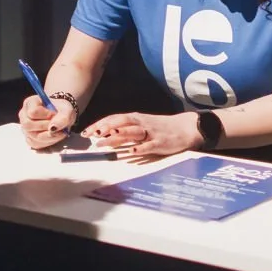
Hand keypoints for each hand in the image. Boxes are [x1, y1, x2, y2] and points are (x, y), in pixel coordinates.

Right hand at [18, 94, 76, 149]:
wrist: (62, 115)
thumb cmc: (61, 109)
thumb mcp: (66, 109)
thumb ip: (62, 117)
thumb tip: (53, 128)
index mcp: (30, 103)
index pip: (33, 112)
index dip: (46, 115)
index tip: (56, 114)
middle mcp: (24, 115)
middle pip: (28, 125)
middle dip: (46, 127)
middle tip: (57, 125)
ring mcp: (25, 128)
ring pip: (32, 137)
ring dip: (49, 136)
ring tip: (59, 131)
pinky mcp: (30, 138)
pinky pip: (36, 144)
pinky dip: (48, 142)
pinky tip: (55, 136)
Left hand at [82, 112, 197, 160]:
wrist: (186, 128)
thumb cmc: (160, 128)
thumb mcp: (141, 126)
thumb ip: (125, 131)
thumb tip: (105, 136)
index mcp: (135, 119)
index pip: (114, 119)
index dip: (99, 124)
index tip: (86, 132)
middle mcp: (141, 123)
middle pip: (120, 123)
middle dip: (105, 128)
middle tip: (92, 135)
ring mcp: (151, 133)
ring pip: (132, 132)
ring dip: (119, 135)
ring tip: (106, 140)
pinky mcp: (160, 142)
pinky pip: (149, 145)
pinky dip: (140, 148)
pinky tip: (132, 151)